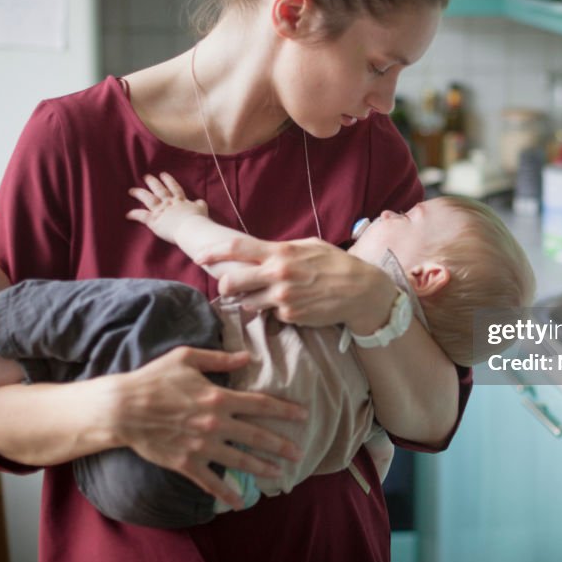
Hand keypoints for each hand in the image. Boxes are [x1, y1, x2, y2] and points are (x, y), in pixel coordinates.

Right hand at [110, 346, 306, 509]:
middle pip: (257, 436)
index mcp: (219, 397)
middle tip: (300, 452)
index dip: (284, 410)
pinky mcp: (186, 463)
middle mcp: (215, 424)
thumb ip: (220, 359)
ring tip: (279, 473)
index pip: (260, 404)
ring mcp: (202, 446)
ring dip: (262, 467)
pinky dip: (227, 493)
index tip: (303, 415)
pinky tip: (240, 502)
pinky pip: (211, 482)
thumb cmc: (153, 379)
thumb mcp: (187, 358)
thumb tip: (247, 357)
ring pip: (239, 460)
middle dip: (281, 444)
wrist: (122, 409)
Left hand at [126, 172, 208, 244]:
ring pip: (147, 199)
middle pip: (159, 190)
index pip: (173, 187)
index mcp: (180, 200)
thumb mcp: (202, 209)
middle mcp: (169, 203)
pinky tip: (127, 214)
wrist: (192, 228)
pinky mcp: (154, 220)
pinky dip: (134, 214)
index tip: (163, 174)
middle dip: (152, 182)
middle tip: (146, 177)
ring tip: (132, 190)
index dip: (168, 180)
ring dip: (139, 193)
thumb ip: (199, 204)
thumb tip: (199, 202)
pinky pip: (142, 216)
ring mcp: (160, 210)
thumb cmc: (198, 220)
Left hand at [196, 236, 396, 330]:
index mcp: (281, 252)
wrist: (361, 291)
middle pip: (232, 281)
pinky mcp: (290, 316)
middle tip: (230, 287)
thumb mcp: (309, 246)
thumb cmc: (336, 264)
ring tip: (274, 294)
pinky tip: (296, 304)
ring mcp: (283, 298)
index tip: (199, 257)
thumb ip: (281, 248)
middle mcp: (278, 274)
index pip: (237, 248)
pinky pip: (273, 315)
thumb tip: (260, 251)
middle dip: (226, 285)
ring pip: (249, 302)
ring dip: (253, 300)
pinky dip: (277, 311)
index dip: (213, 252)